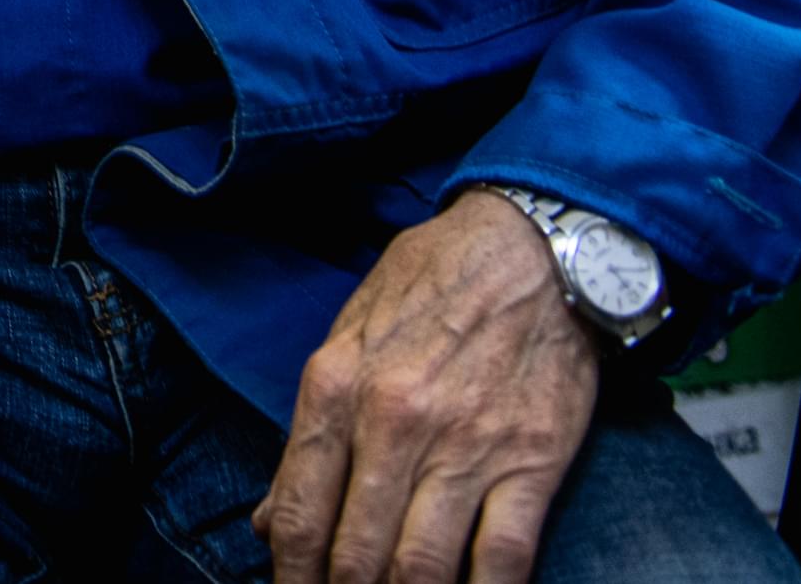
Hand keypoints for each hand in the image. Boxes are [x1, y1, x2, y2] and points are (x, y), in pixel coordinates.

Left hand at [256, 189, 598, 583]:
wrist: (528, 249)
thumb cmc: (429, 287)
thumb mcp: (346, 337)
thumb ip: (308, 434)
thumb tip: (269, 521)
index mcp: (336, 389)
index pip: (300, 514)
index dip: (291, 576)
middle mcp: (393, 423)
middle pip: (356, 554)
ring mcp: (465, 447)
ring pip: (422, 567)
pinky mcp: (531, 463)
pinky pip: (502, 557)